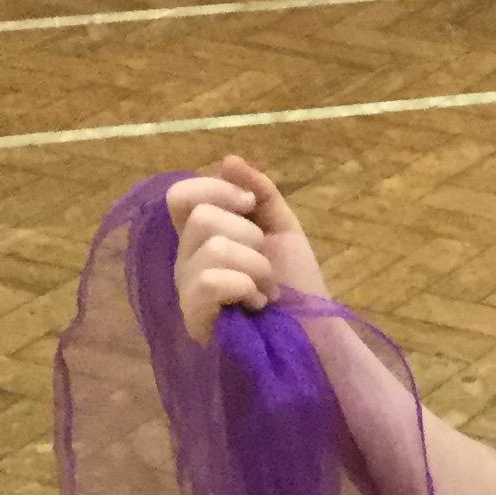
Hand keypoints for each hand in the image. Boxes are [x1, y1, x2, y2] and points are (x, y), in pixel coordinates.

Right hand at [166, 156, 328, 344]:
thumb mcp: (282, 228)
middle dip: (249, 238)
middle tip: (266, 267)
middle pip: (202, 218)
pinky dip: (246, 287)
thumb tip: (229, 160)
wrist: (315, 334)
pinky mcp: (195, 319)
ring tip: (266, 291)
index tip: (250, 206)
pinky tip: (256, 305)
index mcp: (200, 237)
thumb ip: (259, 191)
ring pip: (214, 247)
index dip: (216, 190)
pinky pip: (213, 280)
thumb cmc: (296, 285)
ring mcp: (186, 291)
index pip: (180, 196)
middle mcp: (185, 260)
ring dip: (256, 267)